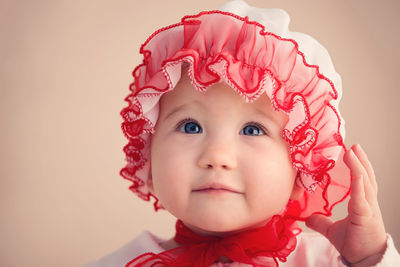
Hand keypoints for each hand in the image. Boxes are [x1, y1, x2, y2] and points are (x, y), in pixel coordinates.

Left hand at [306, 144, 386, 265]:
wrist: (364, 260)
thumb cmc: (355, 244)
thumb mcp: (333, 230)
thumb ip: (321, 222)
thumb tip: (308, 218)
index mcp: (362, 204)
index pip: (361, 181)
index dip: (358, 166)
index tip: (352, 152)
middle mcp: (367, 203)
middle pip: (366, 177)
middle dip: (361, 160)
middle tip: (355, 145)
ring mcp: (368, 208)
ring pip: (365, 182)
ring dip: (359, 165)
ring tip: (354, 151)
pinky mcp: (365, 216)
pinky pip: (362, 197)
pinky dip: (359, 183)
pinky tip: (357, 173)